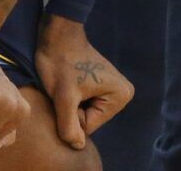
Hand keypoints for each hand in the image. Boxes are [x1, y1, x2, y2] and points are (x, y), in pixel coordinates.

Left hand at [37, 15, 134, 150]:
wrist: (57, 35)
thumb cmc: (61, 62)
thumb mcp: (64, 97)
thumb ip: (70, 126)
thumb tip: (78, 146)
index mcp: (121, 96)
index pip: (90, 126)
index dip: (72, 114)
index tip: (68, 93)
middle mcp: (122, 94)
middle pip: (90, 121)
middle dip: (72, 110)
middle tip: (64, 89)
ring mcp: (112, 90)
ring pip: (85, 114)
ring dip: (70, 104)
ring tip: (65, 85)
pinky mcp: (101, 86)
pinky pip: (84, 104)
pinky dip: (72, 98)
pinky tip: (68, 83)